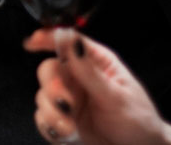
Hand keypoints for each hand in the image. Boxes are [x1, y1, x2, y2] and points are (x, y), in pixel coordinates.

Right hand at [24, 29, 170, 144]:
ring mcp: (70, 100)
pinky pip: (42, 119)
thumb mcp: (115, 95)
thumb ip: (89, 70)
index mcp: (97, 63)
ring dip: (52, 112)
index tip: (32, 43)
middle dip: (52, 86)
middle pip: (49, 69)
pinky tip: (67, 134)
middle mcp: (80, 78)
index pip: (68, 41)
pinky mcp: (63, 121)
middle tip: (66, 102)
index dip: (47, 37)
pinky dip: (50, 127)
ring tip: (70, 126)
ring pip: (42, 96)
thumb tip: (70, 40)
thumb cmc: (138, 120)